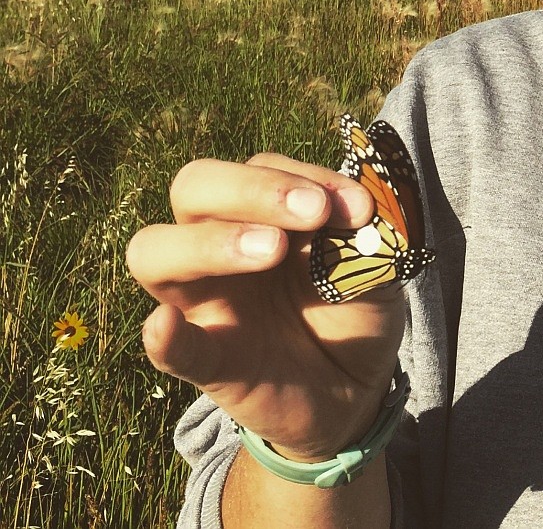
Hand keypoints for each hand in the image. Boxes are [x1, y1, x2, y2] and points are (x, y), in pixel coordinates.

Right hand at [126, 153, 406, 460]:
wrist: (356, 386)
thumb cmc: (354, 305)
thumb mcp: (373, 260)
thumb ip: (364, 232)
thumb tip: (357, 211)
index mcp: (263, 212)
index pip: (260, 168)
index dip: (306, 176)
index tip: (358, 206)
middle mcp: (221, 244)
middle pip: (194, 188)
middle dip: (252, 189)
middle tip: (313, 213)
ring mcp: (207, 302)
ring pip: (156, 252)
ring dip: (212, 242)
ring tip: (272, 250)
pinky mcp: (210, 363)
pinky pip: (171, 348)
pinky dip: (165, 336)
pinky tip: (165, 324)